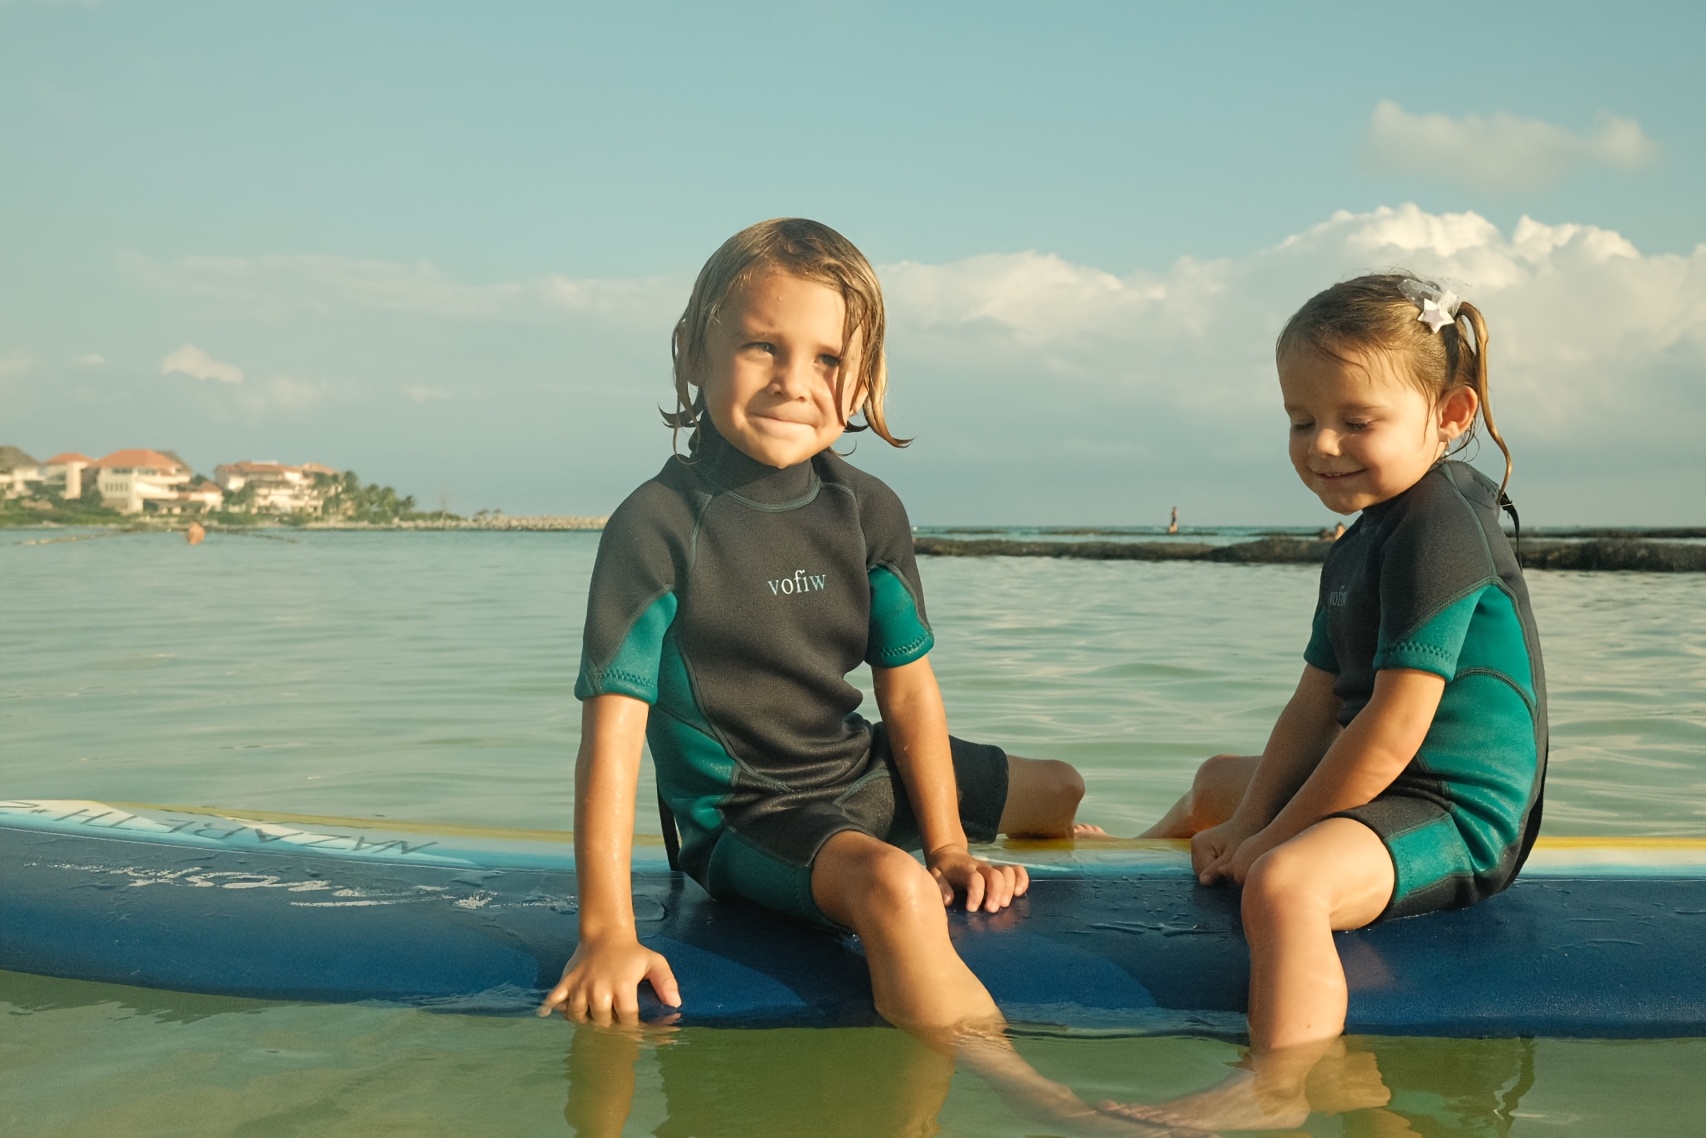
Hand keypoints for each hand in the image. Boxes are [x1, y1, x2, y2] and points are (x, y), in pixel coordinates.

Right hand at [538, 933, 680, 1024]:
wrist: (605, 932)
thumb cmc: (632, 952)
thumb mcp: (654, 962)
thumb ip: (666, 982)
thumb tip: (675, 1004)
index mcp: (622, 986)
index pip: (627, 1019)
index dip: (632, 1029)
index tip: (634, 1034)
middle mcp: (599, 989)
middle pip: (601, 1022)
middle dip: (609, 1028)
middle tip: (613, 1027)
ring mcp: (580, 986)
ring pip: (578, 1017)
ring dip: (585, 1022)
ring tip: (593, 1019)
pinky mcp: (566, 982)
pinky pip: (555, 1000)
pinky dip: (555, 1009)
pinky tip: (554, 1013)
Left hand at [926, 846, 1029, 912]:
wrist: (949, 854)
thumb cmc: (942, 870)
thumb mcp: (934, 876)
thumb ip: (941, 887)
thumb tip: (949, 900)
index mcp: (964, 869)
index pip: (974, 878)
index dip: (976, 894)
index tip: (971, 909)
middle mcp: (981, 867)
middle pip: (995, 875)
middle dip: (996, 893)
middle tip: (992, 910)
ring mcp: (992, 868)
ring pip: (1008, 872)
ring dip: (1009, 889)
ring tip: (1005, 905)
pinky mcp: (1000, 871)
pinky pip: (1017, 871)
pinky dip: (1022, 880)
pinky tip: (1019, 893)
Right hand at [1190, 817, 1263, 884]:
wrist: (1246, 824)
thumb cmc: (1242, 838)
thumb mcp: (1230, 857)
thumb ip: (1215, 870)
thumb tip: (1203, 882)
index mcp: (1199, 845)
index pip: (1202, 872)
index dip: (1217, 877)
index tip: (1231, 872)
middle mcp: (1194, 843)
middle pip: (1200, 871)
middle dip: (1215, 874)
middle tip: (1230, 868)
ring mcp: (1196, 844)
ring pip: (1202, 868)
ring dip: (1214, 871)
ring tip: (1228, 864)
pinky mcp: (1200, 846)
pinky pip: (1204, 863)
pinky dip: (1214, 866)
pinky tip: (1224, 862)